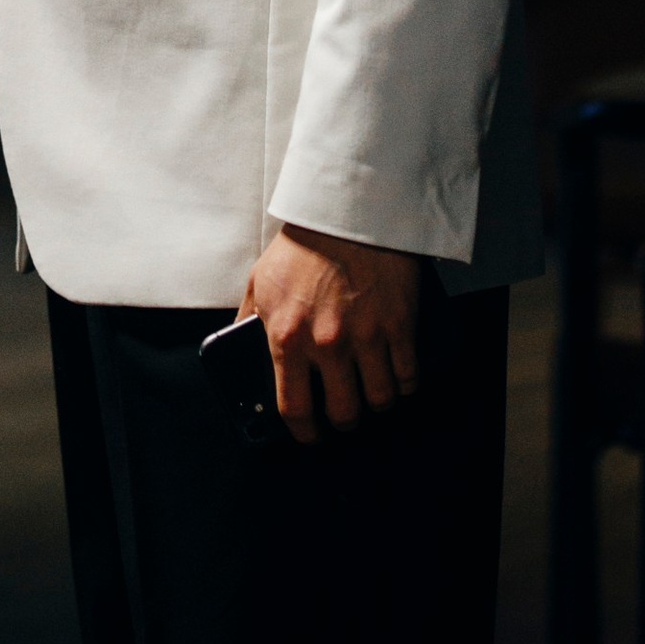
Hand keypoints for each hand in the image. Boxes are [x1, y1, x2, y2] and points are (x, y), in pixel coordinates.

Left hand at [237, 225, 421, 444]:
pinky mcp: (399, 325)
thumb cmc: (304, 245)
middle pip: (343, 414)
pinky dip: (406, 383)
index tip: (311, 434)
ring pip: (380, 401)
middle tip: (346, 411)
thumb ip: (246, 319)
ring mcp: (366, 337)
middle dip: (345, 420)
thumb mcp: (260, 280)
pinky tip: (399, 376)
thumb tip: (235, 348)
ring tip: (373, 392)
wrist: (348, 209)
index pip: (294, 410)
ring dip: (378, 402)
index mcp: (287, 337)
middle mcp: (326, 344)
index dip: (305, 433)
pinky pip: (409, 377)